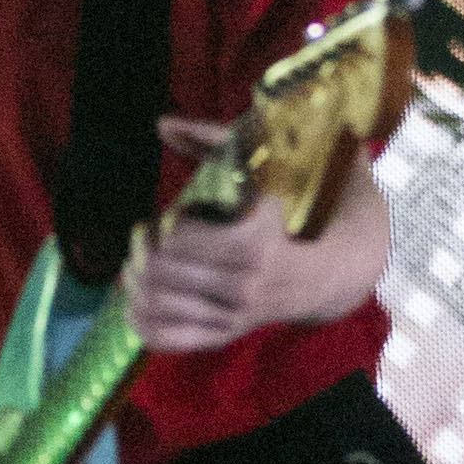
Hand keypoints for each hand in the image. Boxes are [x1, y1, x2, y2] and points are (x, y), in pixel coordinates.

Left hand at [124, 117, 290, 353]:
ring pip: (155, 305)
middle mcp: (244, 285)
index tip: (173, 214)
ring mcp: (234, 316)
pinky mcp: (226, 336)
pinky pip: (166, 339)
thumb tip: (162, 124)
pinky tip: (135, 299)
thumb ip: (212, 140)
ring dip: (134, 279)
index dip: (165, 223)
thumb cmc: (287, 211)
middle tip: (146, 235)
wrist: (328, 271)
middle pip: (159, 271)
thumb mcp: (261, 168)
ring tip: (138, 261)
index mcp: (252, 243)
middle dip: (143, 247)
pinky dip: (140, 321)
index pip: (177, 237)